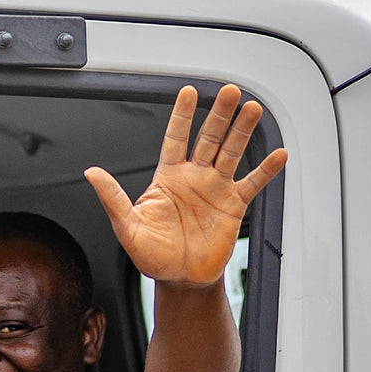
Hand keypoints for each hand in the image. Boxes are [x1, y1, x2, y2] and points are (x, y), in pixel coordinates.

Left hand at [84, 84, 287, 287]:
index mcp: (168, 177)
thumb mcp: (127, 227)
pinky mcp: (233, 205)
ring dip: (242, 131)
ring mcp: (215, 189)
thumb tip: (91, 173)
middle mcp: (194, 177)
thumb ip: (113, 198)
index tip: (189, 92)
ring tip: (253, 109)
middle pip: (208, 138)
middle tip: (229, 91)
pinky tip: (279, 154)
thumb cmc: (152, 255)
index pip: (175, 138)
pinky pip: (252, 183)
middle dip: (219, 114)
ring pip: (231, 152)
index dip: (182, 116)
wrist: (180, 279)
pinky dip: (266, 170)